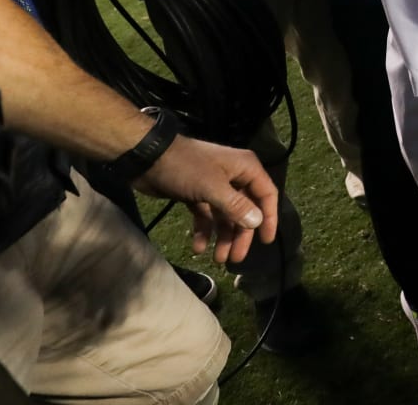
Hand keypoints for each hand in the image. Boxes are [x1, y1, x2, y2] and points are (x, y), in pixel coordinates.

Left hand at [134, 136, 278, 264]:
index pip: (266, 194)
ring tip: (218, 259)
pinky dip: (204, 231)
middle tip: (234, 259)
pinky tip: (198, 247)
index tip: (266, 241)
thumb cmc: (185, 168)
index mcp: (245, 168)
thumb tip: (257, 222)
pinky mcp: (196, 194)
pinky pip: (207, 215)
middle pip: (245, 209)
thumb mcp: (212, 187)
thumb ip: (236, 206)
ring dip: (223, 237)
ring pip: (226, 216)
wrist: (147, 158)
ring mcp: (214, 186)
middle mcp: (233, 176)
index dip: (269, 217)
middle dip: (240, 235)